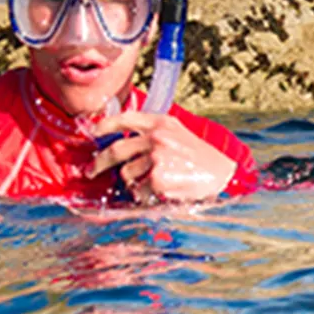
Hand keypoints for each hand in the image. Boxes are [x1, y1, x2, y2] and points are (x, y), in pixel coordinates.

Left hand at [91, 111, 237, 203]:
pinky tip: (159, 191)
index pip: (125, 119)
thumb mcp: (179, 133)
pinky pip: (137, 190)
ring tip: (149, 183)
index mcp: (161, 123)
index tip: (93, 132)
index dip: (105, 125)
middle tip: (91, 170)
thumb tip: (122, 143)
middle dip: (99, 162)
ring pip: (126, 174)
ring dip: (132, 182)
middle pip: (116, 149)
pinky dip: (143, 194)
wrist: (222, 173)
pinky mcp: (157, 178)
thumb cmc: (201, 157)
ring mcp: (156, 158)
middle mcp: (156, 137)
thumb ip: (153, 133)